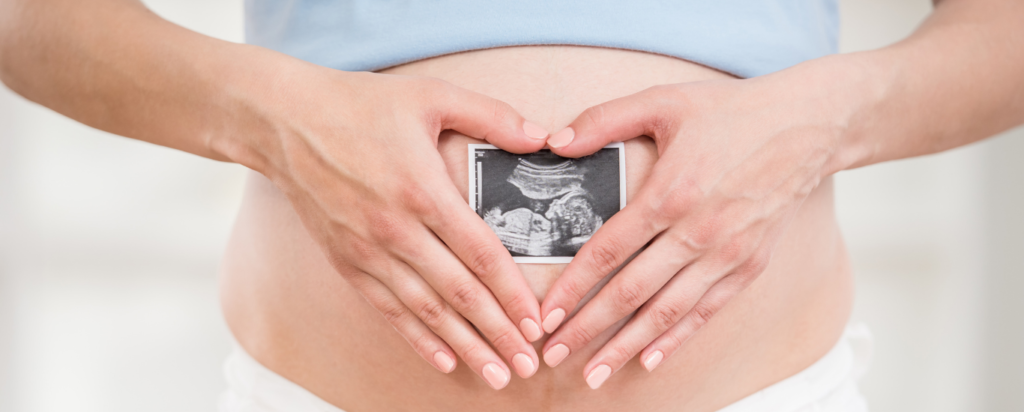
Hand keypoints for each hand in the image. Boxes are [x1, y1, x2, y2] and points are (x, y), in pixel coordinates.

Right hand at [248, 68, 550, 388]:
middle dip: (497, 333)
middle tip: (528, 364)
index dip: (512, 293)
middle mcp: (396, 229)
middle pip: (458, 293)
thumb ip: (492, 116)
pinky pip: (387, 309)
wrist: (284, 122)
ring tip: (496, 373)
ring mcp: (368, 250)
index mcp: (422, 190)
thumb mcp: (432, 96)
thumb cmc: (359, 105)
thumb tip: (543, 138)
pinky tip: (444, 359)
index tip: (536, 322)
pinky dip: (417, 338)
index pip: (479, 254)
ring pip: (425, 310)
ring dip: (464, 345)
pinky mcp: (346, 261)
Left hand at [538, 72, 844, 387]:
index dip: (573, 287)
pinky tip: (650, 359)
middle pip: (631, 292)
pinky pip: (706, 312)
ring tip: (593, 372)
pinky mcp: (749, 266)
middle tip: (553, 355)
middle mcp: (698, 232)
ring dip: (626, 346)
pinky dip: (677, 339)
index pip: (609, 251)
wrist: (808, 126)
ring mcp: (726, 254)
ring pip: (667, 312)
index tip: (545, 314)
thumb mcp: (663, 101)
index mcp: (671, 194)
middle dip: (588, 328)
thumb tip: (553, 142)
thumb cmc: (732, 112)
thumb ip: (603, 120)